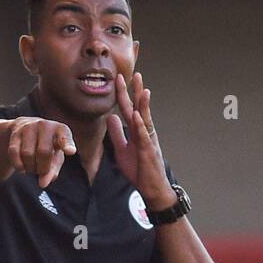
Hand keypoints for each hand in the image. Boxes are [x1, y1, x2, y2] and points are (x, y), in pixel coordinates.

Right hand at [7, 117, 76, 188]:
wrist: (24, 130)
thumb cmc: (46, 146)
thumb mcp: (54, 158)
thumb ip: (52, 171)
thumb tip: (42, 184)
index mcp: (60, 130)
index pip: (64, 137)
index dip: (67, 145)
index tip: (71, 152)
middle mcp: (45, 125)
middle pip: (43, 152)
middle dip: (42, 168)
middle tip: (41, 171)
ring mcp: (29, 127)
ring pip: (27, 154)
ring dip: (30, 167)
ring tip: (32, 167)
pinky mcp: (15, 133)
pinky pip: (14, 153)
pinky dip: (18, 165)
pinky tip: (22, 167)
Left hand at [105, 72, 175, 208]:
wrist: (152, 188)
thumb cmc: (139, 170)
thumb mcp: (122, 149)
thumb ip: (116, 133)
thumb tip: (110, 117)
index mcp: (137, 131)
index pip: (129, 109)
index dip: (123, 94)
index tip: (119, 78)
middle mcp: (144, 132)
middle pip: (140, 108)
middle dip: (136, 92)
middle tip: (135, 73)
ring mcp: (148, 141)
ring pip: (146, 119)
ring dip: (143, 104)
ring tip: (142, 89)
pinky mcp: (148, 152)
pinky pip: (144, 137)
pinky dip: (141, 126)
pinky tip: (138, 115)